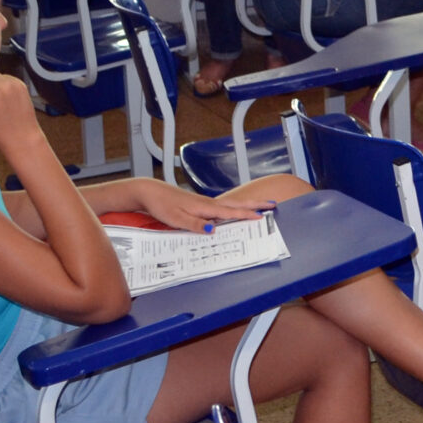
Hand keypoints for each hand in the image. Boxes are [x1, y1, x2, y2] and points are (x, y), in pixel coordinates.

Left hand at [134, 179, 267, 232]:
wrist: (150, 193)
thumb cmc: (162, 205)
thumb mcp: (176, 218)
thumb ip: (195, 224)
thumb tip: (213, 229)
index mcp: (204, 207)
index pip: (230, 212)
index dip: (246, 215)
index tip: (261, 216)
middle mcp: (207, 203)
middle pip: (236, 204)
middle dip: (254, 205)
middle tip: (272, 204)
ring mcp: (204, 203)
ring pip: (231, 205)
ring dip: (246, 206)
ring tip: (261, 207)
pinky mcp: (200, 205)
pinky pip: (222, 208)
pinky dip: (234, 209)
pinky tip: (235, 212)